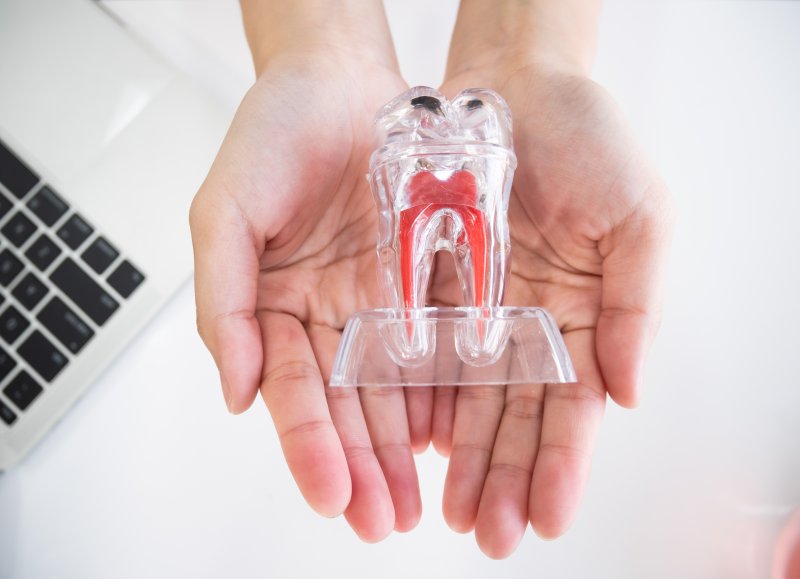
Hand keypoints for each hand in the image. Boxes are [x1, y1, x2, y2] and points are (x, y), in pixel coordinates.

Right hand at [189, 39, 423, 539]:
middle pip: (345, 405)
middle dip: (363, 467)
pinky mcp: (422, 282)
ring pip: (393, 389)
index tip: (331, 496)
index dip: (308, 446)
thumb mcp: (226, 211)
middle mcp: (328, 315)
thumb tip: (234, 393)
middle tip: (382, 521)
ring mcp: (377, 302)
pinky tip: (452, 436)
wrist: (339, 78)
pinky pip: (436, 345)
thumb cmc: (274, 133)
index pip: (291, 392)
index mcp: (275, 308)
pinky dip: (441, 392)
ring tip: (420, 501)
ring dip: (404, 448)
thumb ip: (223, 303)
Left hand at [421, 59, 673, 556]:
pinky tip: (418, 445)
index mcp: (586, 317)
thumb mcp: (639, 218)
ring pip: (470, 398)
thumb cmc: (590, 140)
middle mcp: (532, 325)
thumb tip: (628, 394)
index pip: (573, 408)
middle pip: (517, 417)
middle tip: (487, 535)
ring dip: (463, 457)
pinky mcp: (436, 289)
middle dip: (504, 478)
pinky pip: (427, 353)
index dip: (562, 465)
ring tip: (448, 510)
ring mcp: (483, 311)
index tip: (546, 518)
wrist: (521, 85)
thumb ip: (635, 308)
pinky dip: (424, 400)